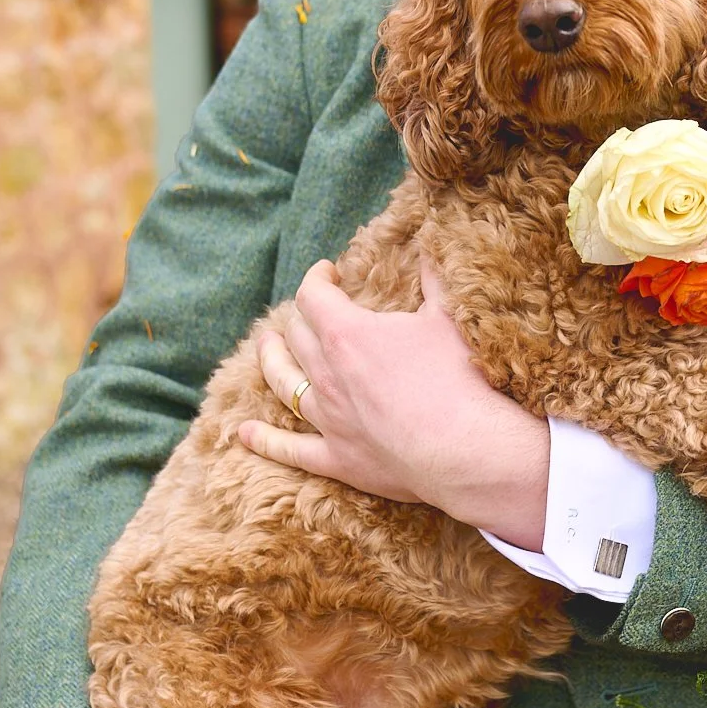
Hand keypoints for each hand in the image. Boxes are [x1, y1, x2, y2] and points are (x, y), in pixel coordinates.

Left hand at [239, 259, 551, 548]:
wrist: (463, 448)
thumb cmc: (457, 378)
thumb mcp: (447, 318)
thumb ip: (433, 281)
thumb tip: (429, 250)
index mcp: (348, 333)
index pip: (313, 295)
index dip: (317, 279)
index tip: (328, 273)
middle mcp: (327, 372)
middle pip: (296, 336)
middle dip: (300, 316)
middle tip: (309, 311)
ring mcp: (327, 417)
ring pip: (284, 383)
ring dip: (272, 362)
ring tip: (266, 348)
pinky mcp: (335, 457)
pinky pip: (289, 449)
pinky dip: (264, 440)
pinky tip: (243, 434)